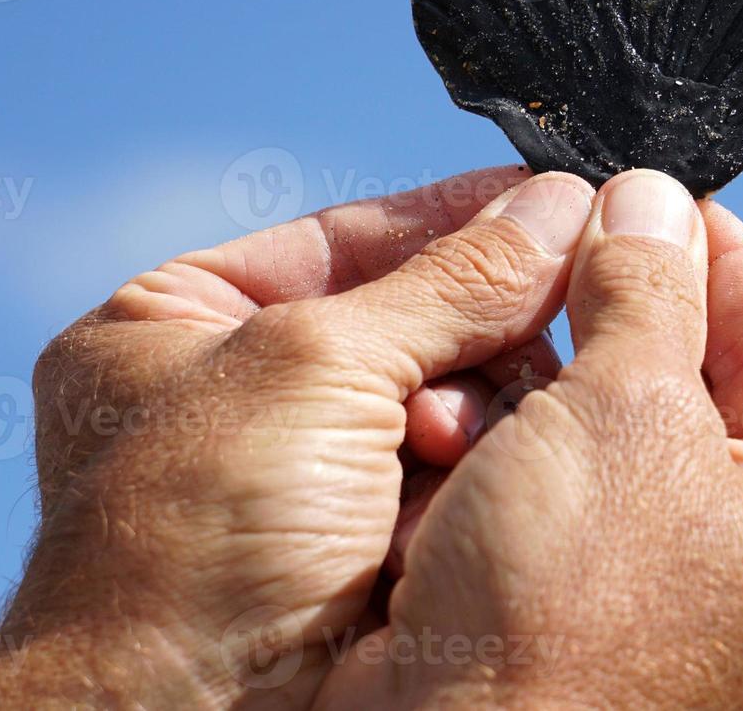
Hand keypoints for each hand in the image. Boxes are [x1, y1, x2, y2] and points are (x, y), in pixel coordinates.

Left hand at [0, 165, 597, 708]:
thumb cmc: (193, 534)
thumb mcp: (316, 365)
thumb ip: (449, 282)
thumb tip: (556, 204)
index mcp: (186, 319)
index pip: (354, 234)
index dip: (458, 215)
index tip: (554, 197)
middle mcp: (245, 392)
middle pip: (417, 320)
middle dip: (464, 339)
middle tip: (524, 333)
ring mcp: (308, 476)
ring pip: (451, 402)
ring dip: (468, 417)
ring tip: (446, 448)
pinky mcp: (365, 546)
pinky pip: (458, 478)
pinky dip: (468, 479)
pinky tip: (455, 491)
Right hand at [316, 170, 742, 709]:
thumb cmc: (561, 612)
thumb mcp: (618, 408)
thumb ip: (649, 285)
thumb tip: (650, 194)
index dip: (710, 251)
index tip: (643, 193)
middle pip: (716, 399)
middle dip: (624, 321)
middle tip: (563, 251)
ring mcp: (722, 630)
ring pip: (643, 454)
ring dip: (566, 388)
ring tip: (505, 337)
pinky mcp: (634, 649)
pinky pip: (597, 517)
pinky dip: (543, 463)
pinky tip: (477, 425)